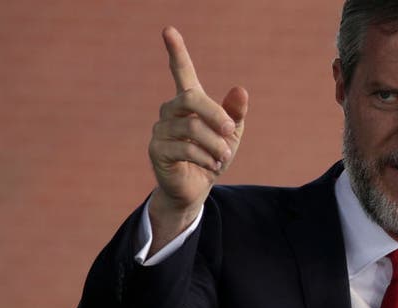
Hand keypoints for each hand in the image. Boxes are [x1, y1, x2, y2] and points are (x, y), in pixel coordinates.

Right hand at [147, 26, 248, 243]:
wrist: (197, 189)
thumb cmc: (213, 156)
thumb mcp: (231, 135)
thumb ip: (235, 112)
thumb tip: (240, 88)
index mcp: (188, 102)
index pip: (181, 71)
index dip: (176, 51)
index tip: (169, 30)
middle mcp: (170, 111)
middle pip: (191, 99)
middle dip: (215, 114)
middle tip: (231, 130)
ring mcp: (160, 130)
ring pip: (192, 128)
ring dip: (215, 145)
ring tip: (223, 157)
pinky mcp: (157, 150)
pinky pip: (186, 149)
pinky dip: (206, 158)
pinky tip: (211, 166)